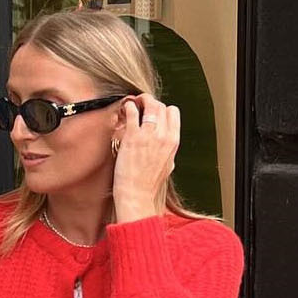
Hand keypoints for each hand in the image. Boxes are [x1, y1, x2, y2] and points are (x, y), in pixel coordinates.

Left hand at [111, 92, 178, 216]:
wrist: (137, 196)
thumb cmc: (149, 185)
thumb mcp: (167, 166)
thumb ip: (168, 151)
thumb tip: (166, 144)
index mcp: (173, 142)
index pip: (173, 112)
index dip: (162, 110)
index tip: (154, 113)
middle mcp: (163, 136)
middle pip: (160, 106)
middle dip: (150, 103)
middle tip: (141, 106)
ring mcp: (148, 135)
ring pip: (149, 104)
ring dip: (140, 100)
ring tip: (133, 104)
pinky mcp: (133, 136)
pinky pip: (132, 111)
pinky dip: (128, 106)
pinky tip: (125, 109)